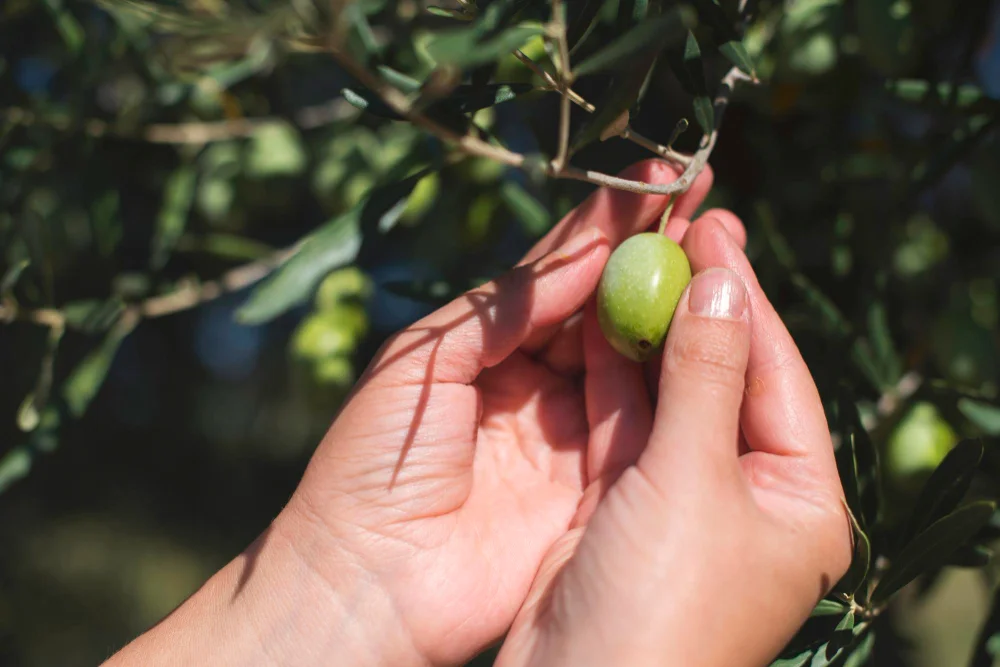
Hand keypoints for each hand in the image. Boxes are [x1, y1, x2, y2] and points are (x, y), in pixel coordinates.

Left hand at [272, 159, 727, 664]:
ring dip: (671, 300)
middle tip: (706, 195)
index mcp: (486, 344)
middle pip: (603, 305)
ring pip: (629, 355)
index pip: (556, 273)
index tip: (658, 178)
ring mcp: (568, 431)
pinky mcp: (594, 481)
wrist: (368, 579)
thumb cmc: (373, 462)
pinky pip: (640, 419)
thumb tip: (582, 255)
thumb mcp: (423, 361)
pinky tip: (703, 322)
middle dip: (652, 251)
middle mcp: (535, 380)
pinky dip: (671, 372)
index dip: (605, 225)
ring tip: (718, 240)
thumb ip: (504, 307)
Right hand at [494, 215, 852, 666]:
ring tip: (638, 258)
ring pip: (671, 395)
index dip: (745, 299)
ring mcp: (685, 500)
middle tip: (680, 229)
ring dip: (651, 333)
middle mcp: (750, 497)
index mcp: (799, 501)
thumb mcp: (693, 479)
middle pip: (727, 378)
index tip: (715, 230)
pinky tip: (601, 320)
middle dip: (700, 308)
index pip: (779, 375)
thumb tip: (723, 285)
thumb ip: (707, 376)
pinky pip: (627, 424)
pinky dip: (613, 375)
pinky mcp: (627, 505)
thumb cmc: (661, 600)